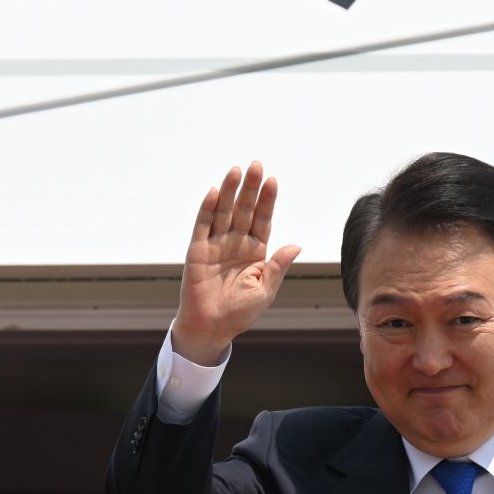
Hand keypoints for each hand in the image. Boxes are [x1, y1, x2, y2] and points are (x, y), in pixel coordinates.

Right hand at [174, 161, 301, 365]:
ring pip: (224, 212)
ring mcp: (216, 245)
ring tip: (236, 171)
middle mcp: (236, 243)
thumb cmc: (240, 312)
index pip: (263, 219)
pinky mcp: (197, 250)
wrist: (211, 327)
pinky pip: (202, 226)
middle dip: (251, 188)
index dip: (268, 201)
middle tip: (256, 165)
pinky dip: (207, 209)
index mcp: (256, 251)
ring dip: (229, 191)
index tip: (273, 181)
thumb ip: (278, 266)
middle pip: (244, 209)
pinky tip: (213, 192)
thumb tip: (296, 245)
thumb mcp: (265, 289)